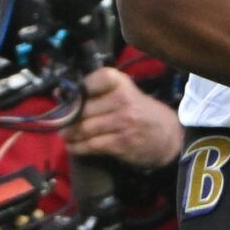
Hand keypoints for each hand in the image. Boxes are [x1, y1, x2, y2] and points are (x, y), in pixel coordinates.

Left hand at [64, 67, 183, 169]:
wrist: (169, 136)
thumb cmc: (142, 112)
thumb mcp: (126, 94)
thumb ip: (98, 93)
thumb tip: (60, 93)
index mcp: (121, 83)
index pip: (92, 81)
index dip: (76, 91)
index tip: (66, 97)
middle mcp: (122, 100)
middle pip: (83, 108)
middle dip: (67, 117)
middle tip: (59, 122)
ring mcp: (122, 122)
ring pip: (84, 128)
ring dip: (69, 134)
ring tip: (65, 135)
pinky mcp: (121, 143)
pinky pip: (92, 145)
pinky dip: (78, 147)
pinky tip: (73, 147)